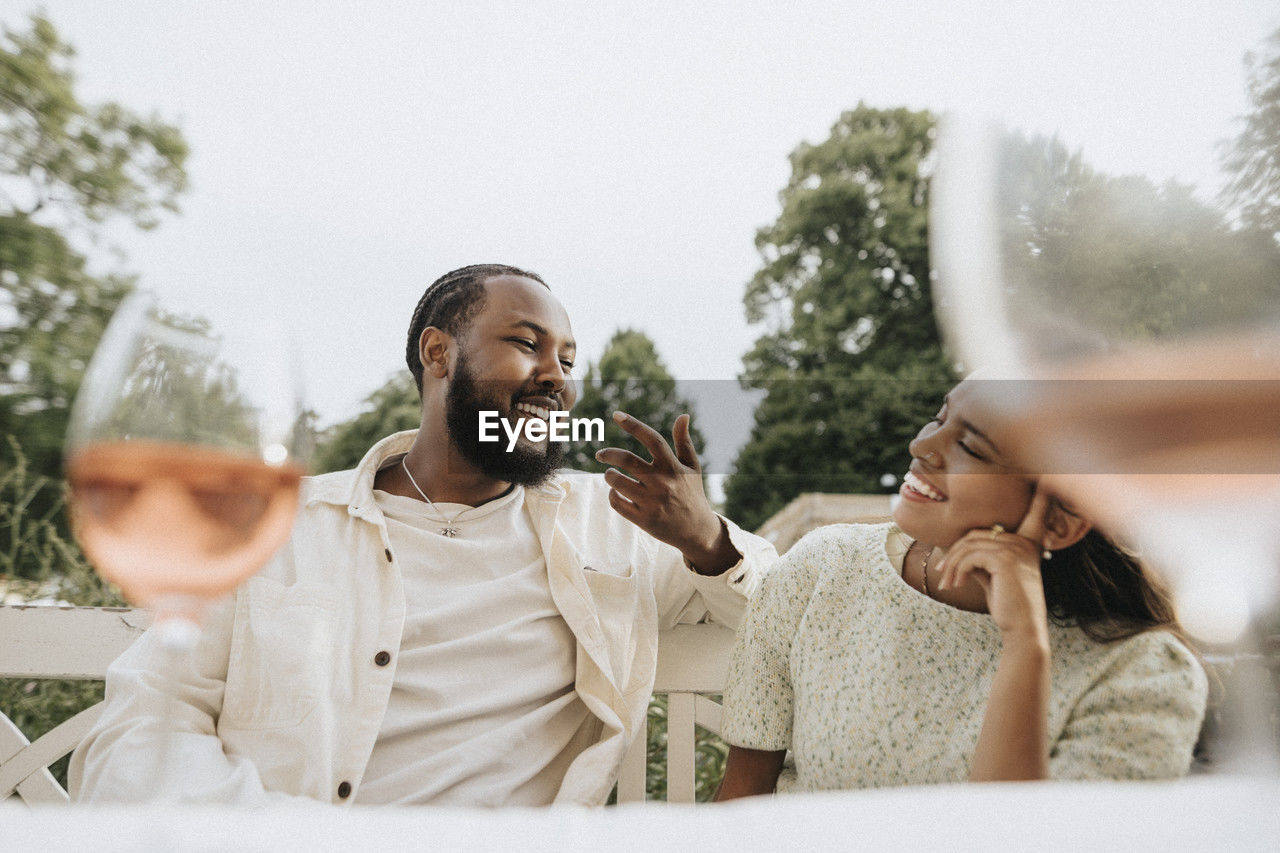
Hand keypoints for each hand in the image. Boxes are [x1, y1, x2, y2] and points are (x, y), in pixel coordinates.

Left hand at [594, 411, 736, 572]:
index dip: (633, 424)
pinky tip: (615, 490)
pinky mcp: (643, 518)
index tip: (616, 414)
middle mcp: (661, 483)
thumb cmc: (692, 494)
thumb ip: (684, 441)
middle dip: (608, 453)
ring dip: (609, 475)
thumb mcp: (692, 467)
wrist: (696, 531)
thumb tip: (683, 415)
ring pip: (617, 482)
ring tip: (610, 474)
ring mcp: (651, 502)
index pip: (652, 439)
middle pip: (627, 460)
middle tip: (600, 454)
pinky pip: (617, 502)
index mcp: (673, 467)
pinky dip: (612, 494)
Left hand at [937, 489, 1052, 642]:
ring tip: (947, 582)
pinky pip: (969, 556)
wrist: (1022, 628)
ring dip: (952, 565)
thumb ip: (982, 557)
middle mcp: (1025, 541)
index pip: (1036, 512)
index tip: (1047, 476)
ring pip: (968, 545)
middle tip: (944, 573)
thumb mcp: (994, 574)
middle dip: (955, 553)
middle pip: (976, 534)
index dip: (1042, 494)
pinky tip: (954, 585)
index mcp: (1027, 542)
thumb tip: (956, 549)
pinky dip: (956, 570)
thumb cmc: (1007, 603)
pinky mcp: (1005, 559)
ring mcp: (1016, 548)